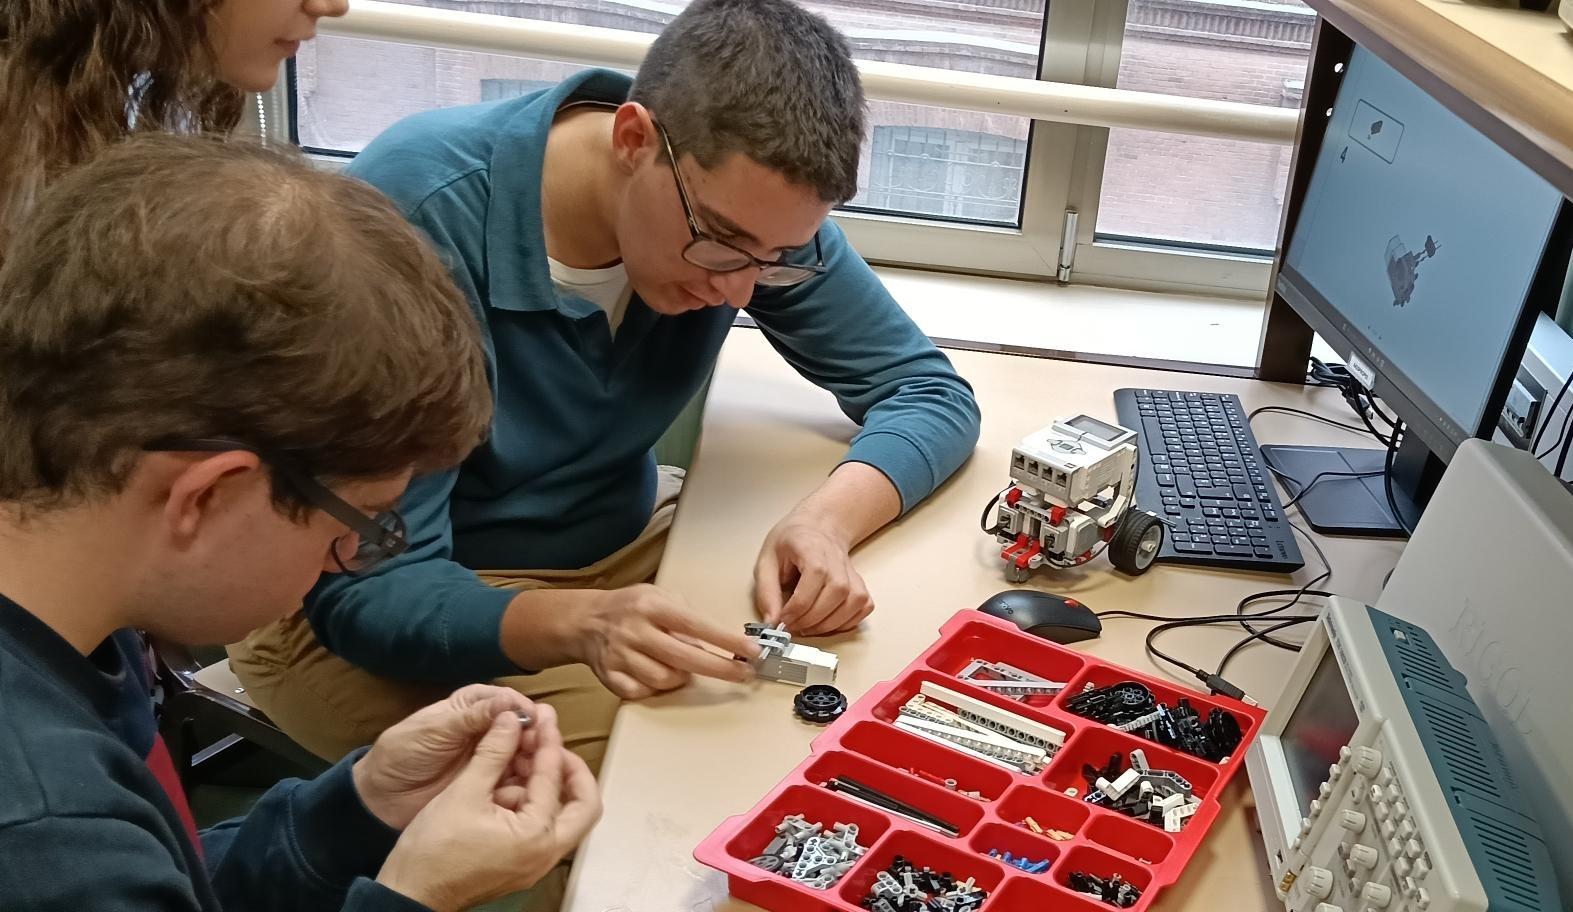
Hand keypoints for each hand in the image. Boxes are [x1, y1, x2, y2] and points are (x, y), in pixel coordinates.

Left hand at [352, 684, 535, 829]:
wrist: (381, 797)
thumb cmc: (402, 753)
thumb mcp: (433, 730)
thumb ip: (470, 717)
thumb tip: (510, 702)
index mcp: (470, 707)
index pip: (505, 701)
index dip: (521, 709)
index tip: (535, 720)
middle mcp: (485, 730)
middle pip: (519, 728)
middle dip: (533, 735)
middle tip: (546, 747)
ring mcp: (489, 759)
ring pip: (521, 754)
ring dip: (534, 760)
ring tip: (543, 770)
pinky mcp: (488, 786)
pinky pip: (513, 781)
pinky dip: (524, 784)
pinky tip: (533, 790)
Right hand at [375, 705, 601, 911]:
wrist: (411, 893)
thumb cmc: (434, 850)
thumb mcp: (465, 791)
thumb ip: (493, 752)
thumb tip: (510, 718)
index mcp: (537, 836)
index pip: (553, 778)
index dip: (549, 741)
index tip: (544, 717)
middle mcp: (545, 854)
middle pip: (582, 806)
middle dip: (570, 771)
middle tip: (551, 745)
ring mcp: (535, 863)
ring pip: (563, 817)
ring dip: (547, 785)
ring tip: (520, 757)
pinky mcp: (521, 865)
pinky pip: (541, 829)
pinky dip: (531, 803)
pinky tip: (506, 783)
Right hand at [574, 584, 760, 698]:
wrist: (584, 621)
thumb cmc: (629, 608)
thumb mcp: (659, 595)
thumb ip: (687, 615)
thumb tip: (714, 642)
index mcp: (651, 606)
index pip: (697, 625)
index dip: (727, 641)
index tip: (751, 651)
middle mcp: (635, 630)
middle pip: (685, 658)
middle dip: (721, 669)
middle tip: (743, 674)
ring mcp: (621, 656)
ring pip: (666, 679)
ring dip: (681, 676)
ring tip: (680, 664)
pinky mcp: (610, 677)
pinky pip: (644, 692)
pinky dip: (657, 688)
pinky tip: (657, 674)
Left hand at [754, 510, 873, 635]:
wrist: (817, 527)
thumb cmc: (791, 542)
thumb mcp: (767, 560)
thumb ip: (767, 592)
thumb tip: (771, 621)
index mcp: (812, 550)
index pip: (812, 582)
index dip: (796, 608)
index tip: (783, 619)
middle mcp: (837, 561)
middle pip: (835, 595)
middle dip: (812, 619)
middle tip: (794, 626)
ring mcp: (852, 573)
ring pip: (853, 603)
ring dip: (830, 624)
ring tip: (808, 627)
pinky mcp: (860, 584)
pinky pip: (863, 607)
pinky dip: (848, 622)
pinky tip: (828, 622)